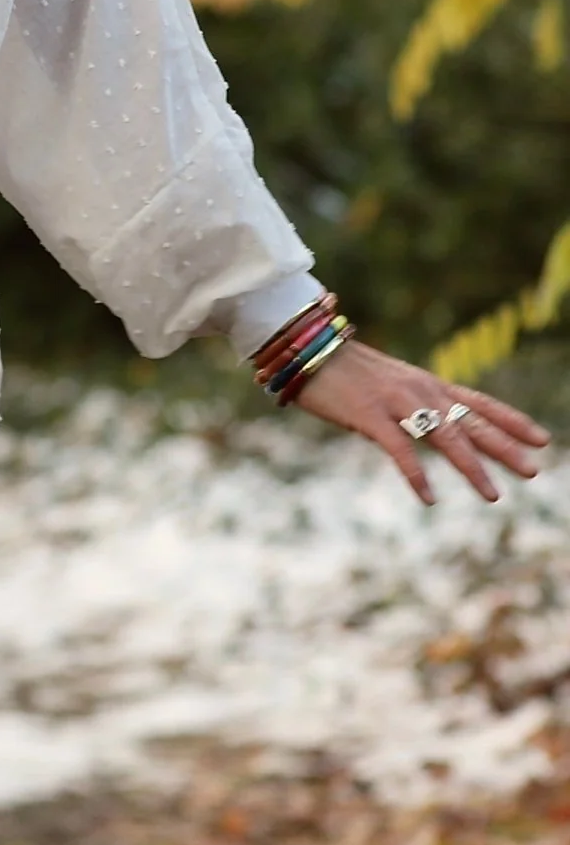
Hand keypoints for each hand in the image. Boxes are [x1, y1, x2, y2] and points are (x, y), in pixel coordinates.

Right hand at [290, 335, 548, 503]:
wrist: (302, 348)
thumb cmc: (338, 368)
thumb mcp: (385, 382)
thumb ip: (410, 403)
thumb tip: (426, 426)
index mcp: (424, 382)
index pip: (478, 402)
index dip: (511, 421)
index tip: (542, 439)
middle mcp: (418, 390)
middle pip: (470, 422)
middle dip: (504, 448)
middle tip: (533, 471)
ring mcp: (395, 401)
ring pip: (444, 437)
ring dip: (470, 467)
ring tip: (492, 494)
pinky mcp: (368, 415)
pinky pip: (399, 449)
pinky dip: (415, 475)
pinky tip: (428, 497)